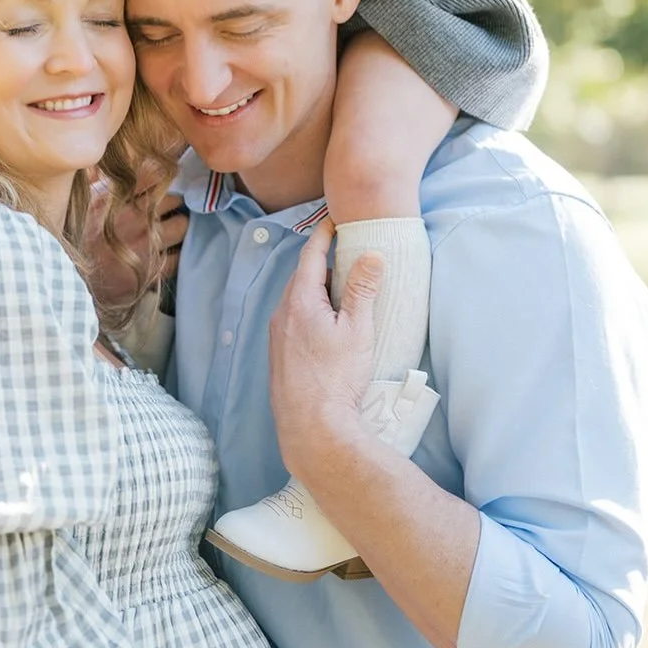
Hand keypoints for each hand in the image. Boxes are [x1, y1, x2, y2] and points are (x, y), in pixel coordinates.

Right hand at [84, 175, 187, 308]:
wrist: (71, 281)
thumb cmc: (76, 238)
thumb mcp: (86, 201)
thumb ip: (105, 180)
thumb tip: (132, 165)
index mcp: (118, 196)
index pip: (155, 173)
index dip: (163, 175)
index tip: (164, 179)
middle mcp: (137, 217)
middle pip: (173, 198)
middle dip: (172, 202)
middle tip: (165, 209)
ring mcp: (147, 243)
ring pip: (182, 225)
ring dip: (178, 226)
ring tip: (169, 230)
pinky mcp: (154, 268)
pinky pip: (179, 255)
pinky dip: (176, 253)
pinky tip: (166, 253)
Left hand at [268, 217, 381, 480]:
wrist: (312, 428)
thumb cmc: (337, 378)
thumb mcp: (357, 330)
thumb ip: (362, 289)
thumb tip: (370, 253)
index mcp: (299, 300)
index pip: (310, 255)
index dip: (323, 235)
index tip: (334, 219)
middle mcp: (281, 313)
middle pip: (302, 276)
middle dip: (322, 262)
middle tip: (345, 251)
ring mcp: (276, 336)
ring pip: (296, 300)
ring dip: (316, 289)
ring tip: (341, 288)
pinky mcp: (279, 356)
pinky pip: (293, 320)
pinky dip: (309, 310)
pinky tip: (327, 325)